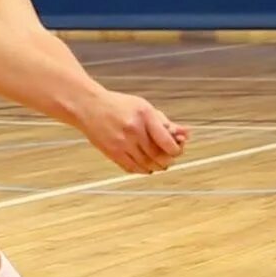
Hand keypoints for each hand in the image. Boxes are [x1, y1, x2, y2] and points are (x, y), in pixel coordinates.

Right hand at [73, 91, 188, 174]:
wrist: (89, 107)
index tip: (177, 149)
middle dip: (168, 160)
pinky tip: (147, 167)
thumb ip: (165, 122)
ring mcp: (121, 143)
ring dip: (157, 166)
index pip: (167, 141)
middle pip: (158, 155)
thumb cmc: (119, 105)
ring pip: (146, 164)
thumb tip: (186, 134)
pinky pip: (132, 168)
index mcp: (144, 115)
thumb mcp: (144, 107)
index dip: (176, 150)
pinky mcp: (112, 152)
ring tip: (160, 163)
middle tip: (170, 158)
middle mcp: (133, 130)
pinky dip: (143, 170)